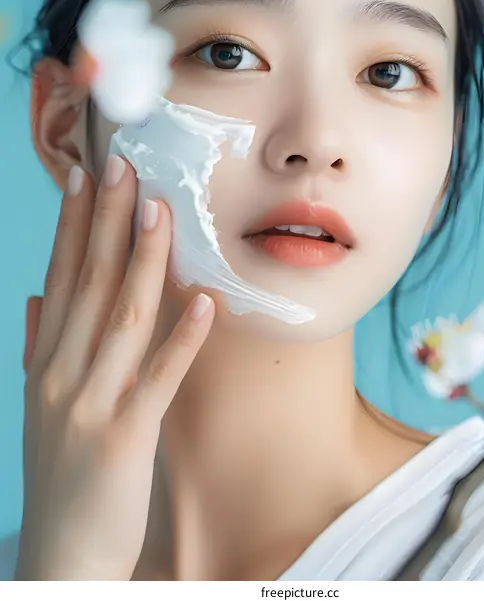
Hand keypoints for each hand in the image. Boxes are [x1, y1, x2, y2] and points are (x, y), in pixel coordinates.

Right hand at [17, 156, 214, 579]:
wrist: (59, 559)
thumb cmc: (60, 474)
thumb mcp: (39, 405)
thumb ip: (38, 346)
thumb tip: (37, 296)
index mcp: (46, 362)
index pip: (61, 277)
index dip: (74, 225)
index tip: (86, 176)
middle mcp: (61, 374)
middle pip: (89, 283)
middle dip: (106, 221)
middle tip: (122, 166)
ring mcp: (90, 405)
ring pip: (121, 318)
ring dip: (142, 261)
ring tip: (159, 211)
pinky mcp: (123, 439)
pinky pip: (157, 379)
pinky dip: (182, 340)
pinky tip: (205, 302)